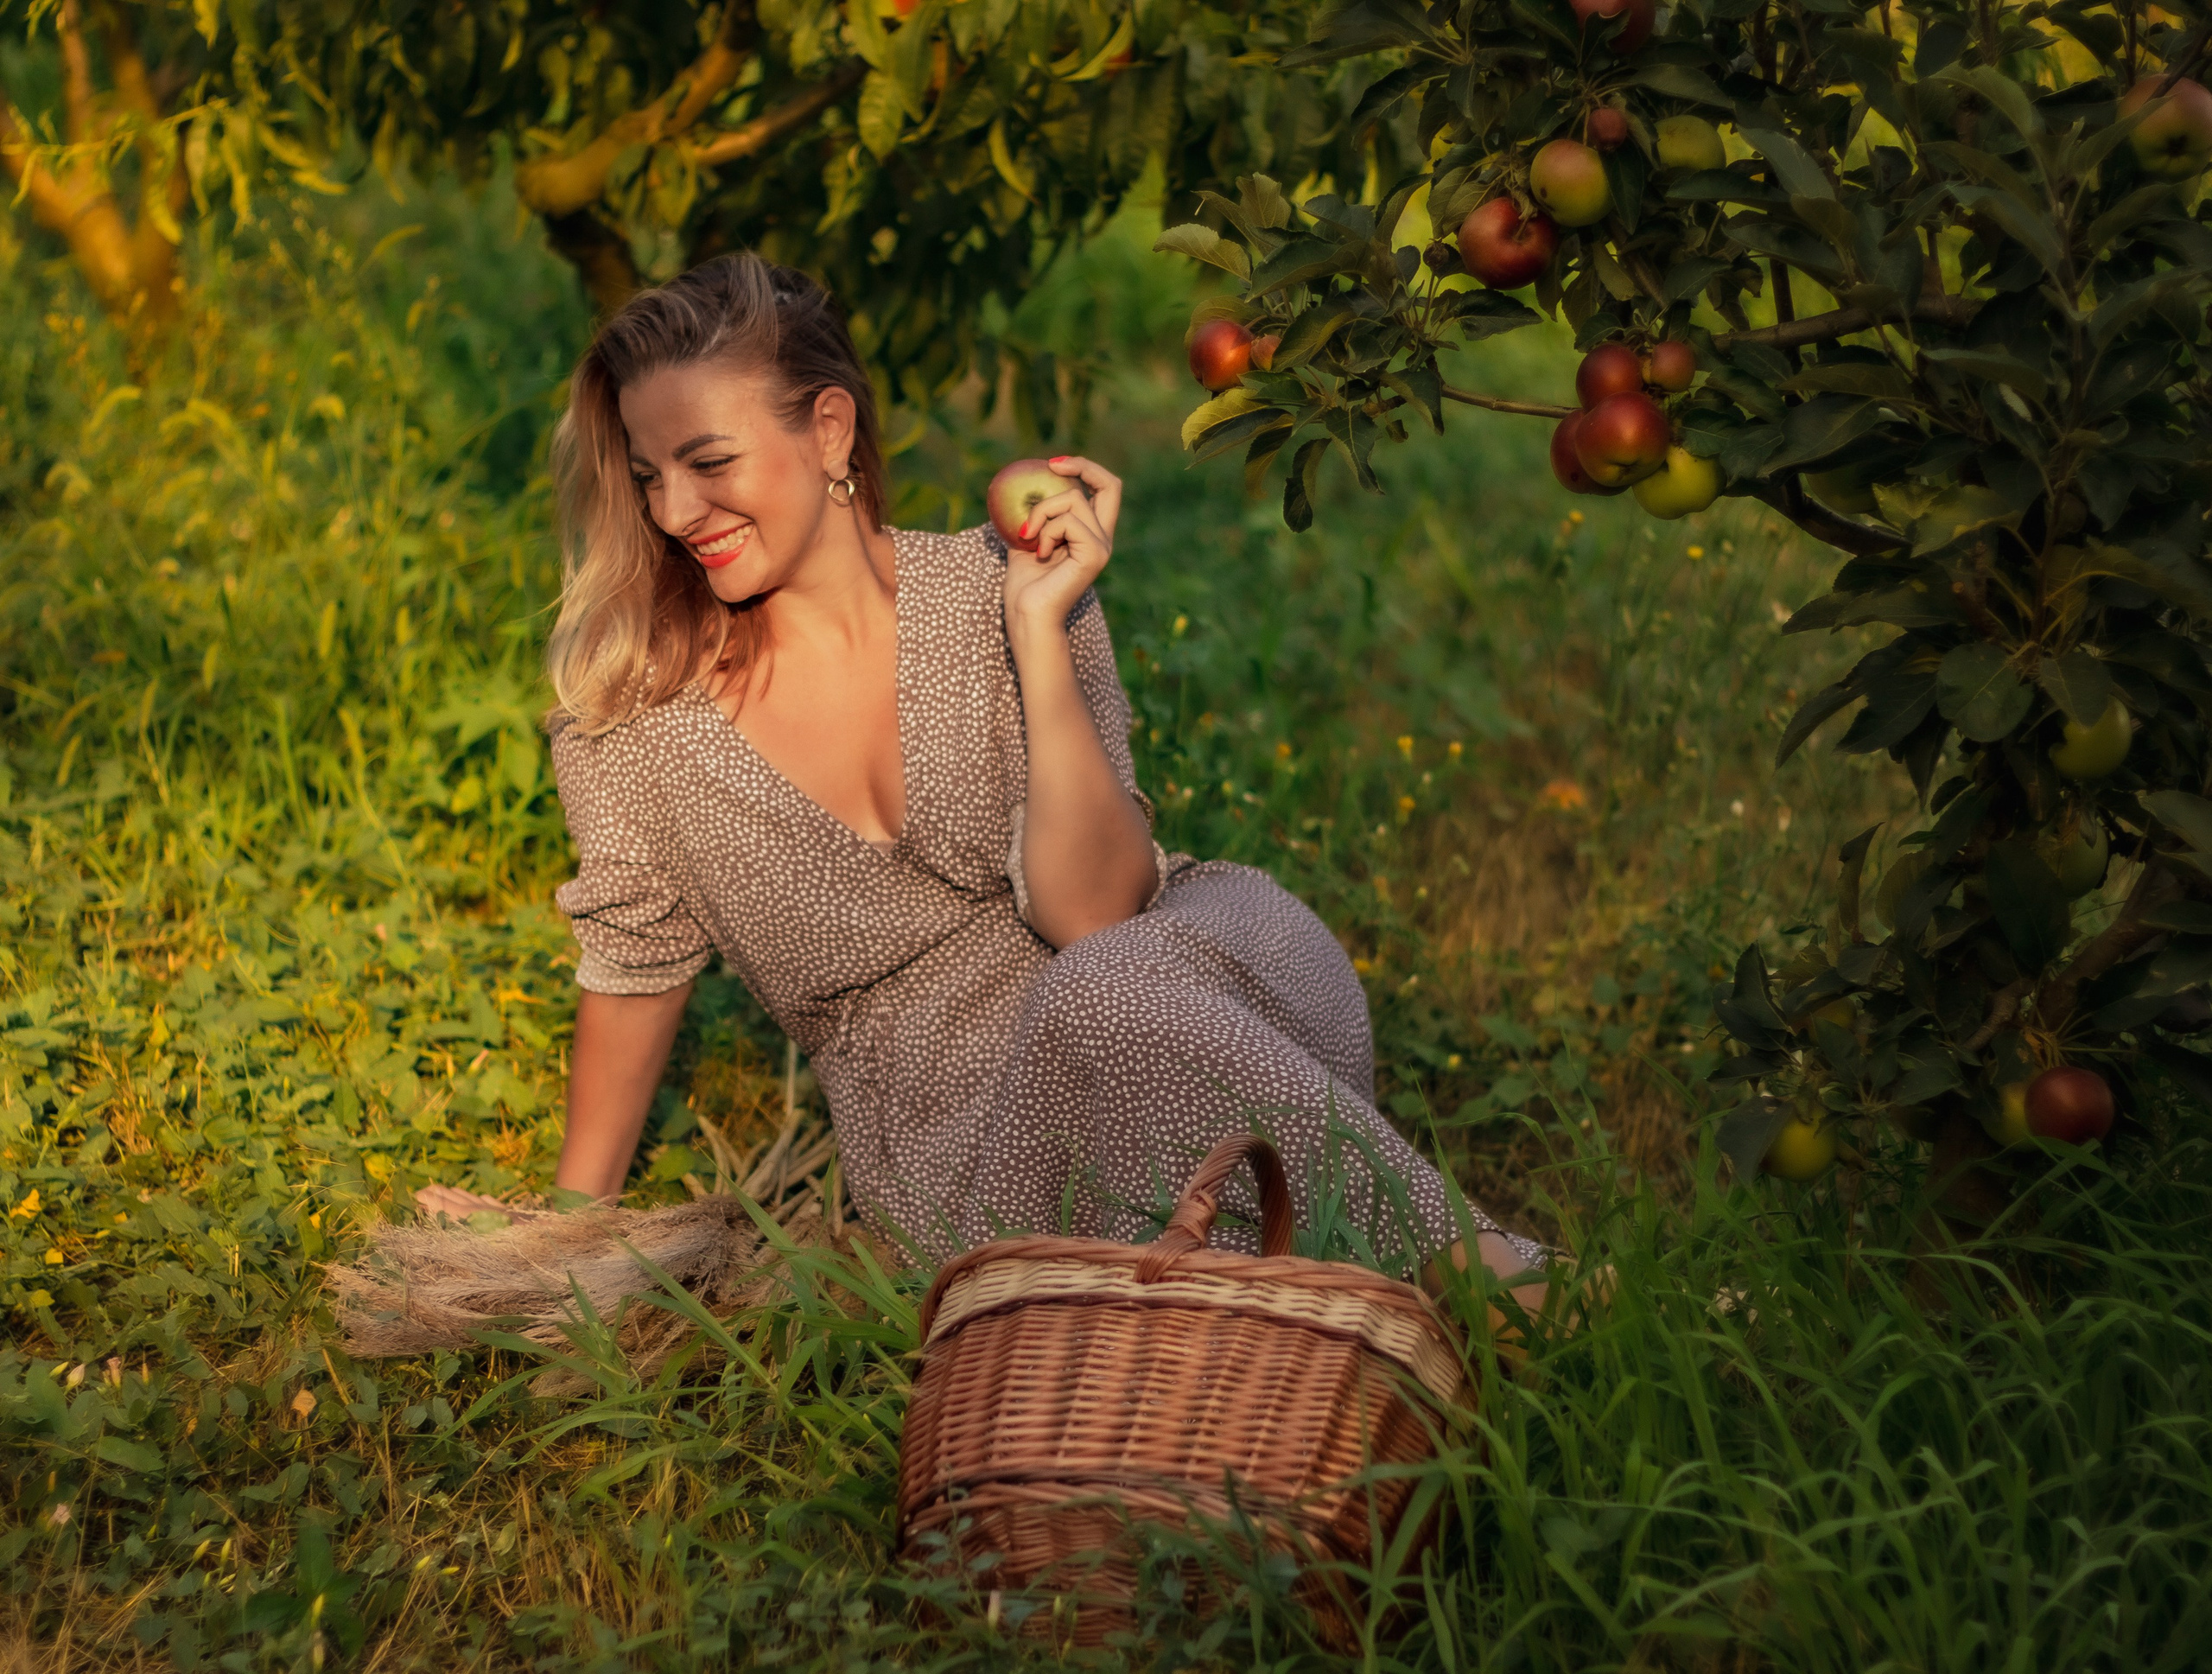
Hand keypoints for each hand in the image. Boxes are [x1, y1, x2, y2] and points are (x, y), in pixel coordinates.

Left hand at [1003, 455, 1121, 639]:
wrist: (1027, 615)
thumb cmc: (1024, 587)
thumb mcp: (1025, 540)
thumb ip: (1031, 516)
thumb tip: (1016, 489)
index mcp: (1091, 534)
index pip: (1105, 490)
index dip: (1085, 469)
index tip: (1053, 465)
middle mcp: (1103, 538)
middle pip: (1110, 484)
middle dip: (1082, 466)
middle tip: (1051, 466)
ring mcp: (1102, 546)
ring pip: (1073, 499)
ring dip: (1041, 511)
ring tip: (1028, 536)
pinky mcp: (1095, 554)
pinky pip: (1068, 522)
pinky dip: (1045, 531)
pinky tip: (1039, 553)